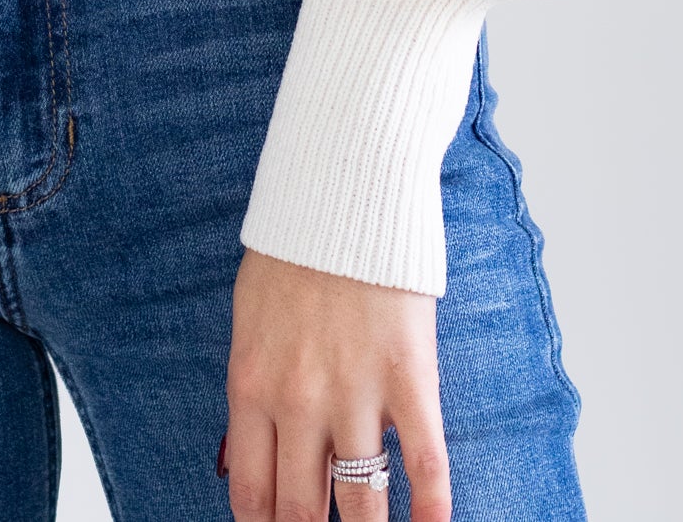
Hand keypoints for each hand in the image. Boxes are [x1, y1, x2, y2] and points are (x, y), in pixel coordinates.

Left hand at [222, 247, 447, 521]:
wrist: (343, 193)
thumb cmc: (293, 252)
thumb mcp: (249, 321)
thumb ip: (253, 387)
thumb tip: (250, 450)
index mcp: (253, 387)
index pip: (253, 495)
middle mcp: (299, 403)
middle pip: (303, 509)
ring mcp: (356, 394)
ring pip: (363, 502)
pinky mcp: (409, 378)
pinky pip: (426, 463)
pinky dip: (432, 509)